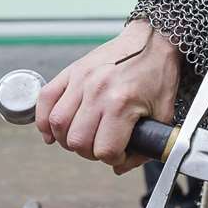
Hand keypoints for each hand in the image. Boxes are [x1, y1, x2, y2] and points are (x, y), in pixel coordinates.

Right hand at [35, 21, 180, 173]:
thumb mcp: (164, 112)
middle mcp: (97, 92)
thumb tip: (120, 167)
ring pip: (57, 125)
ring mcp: (81, 80)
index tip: (119, 153)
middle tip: (101, 145)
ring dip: (67, 139)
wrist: (153, 40)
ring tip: (83, 137)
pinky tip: (53, 130)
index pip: (105, 149)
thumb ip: (146, 143)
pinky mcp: (71, 71)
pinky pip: (45, 101)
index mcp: (122, 103)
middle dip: (89, 152)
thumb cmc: (159, 74)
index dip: (113, 158)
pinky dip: (44, 120)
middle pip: (77, 142)